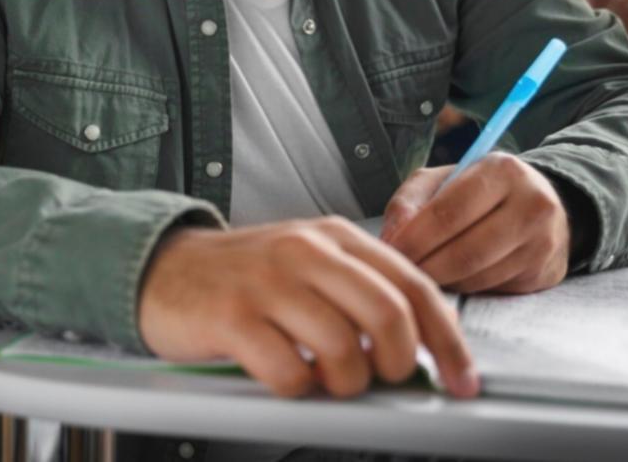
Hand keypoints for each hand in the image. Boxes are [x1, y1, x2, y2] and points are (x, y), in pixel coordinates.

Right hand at [137, 218, 478, 398]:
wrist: (165, 269)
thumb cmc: (246, 277)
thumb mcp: (310, 264)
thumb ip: (360, 291)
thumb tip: (420, 346)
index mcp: (336, 237)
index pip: (414, 286)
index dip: (448, 340)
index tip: (463, 379)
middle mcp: (307, 252)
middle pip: (389, 315)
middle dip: (399, 364)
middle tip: (382, 380)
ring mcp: (269, 283)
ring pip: (344, 349)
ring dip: (345, 383)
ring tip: (325, 379)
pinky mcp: (233, 317)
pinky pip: (289, 371)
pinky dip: (298, 389)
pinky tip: (285, 376)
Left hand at [380, 153, 569, 294]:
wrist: (541, 205)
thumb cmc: (480, 192)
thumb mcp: (442, 180)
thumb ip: (410, 201)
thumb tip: (392, 238)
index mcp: (502, 170)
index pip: (449, 212)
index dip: (414, 238)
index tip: (390, 251)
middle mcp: (531, 204)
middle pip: (465, 252)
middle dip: (425, 267)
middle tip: (401, 272)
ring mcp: (542, 242)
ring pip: (478, 276)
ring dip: (443, 281)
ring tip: (423, 273)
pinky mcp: (543, 271)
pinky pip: (492, 288)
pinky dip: (464, 287)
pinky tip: (452, 277)